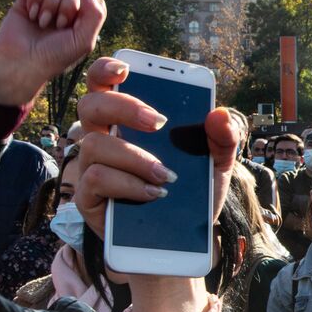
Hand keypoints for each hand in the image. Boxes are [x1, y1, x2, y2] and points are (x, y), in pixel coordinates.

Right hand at [0, 0, 106, 107]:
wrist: (22, 63)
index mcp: (81, 20)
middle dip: (67, 7)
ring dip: (50, 4)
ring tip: (42, 23)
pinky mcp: (26, 1)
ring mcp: (45, 5)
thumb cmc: (55, 57)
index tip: (74, 25)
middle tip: (58, 25)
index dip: (84, 7)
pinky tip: (31, 15)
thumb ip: (96, 14)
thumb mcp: (84, 41)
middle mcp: (65, 11)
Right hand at [73, 57, 240, 244]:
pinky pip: (97, 179)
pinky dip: (129, 184)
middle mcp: (102, 138)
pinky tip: (154, 193)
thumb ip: (223, 138)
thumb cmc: (191, 194)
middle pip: (91, 105)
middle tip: (159, 122)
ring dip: (135, 156)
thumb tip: (219, 115)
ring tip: (167, 175)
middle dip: (125, 107)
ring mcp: (91, 167)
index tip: (124, 69)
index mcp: (127, 121)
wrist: (182, 243)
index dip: (106, 69)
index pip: (104, 84)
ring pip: (94, 144)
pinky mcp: (88, 198)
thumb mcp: (216, 164)